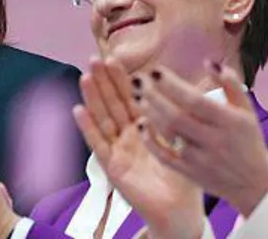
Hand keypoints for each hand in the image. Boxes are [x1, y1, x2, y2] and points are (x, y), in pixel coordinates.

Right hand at [73, 58, 203, 238]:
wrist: (180, 209)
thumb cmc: (184, 176)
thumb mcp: (183, 139)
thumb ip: (179, 113)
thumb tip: (188, 84)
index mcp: (144, 126)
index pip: (129, 96)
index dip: (119, 78)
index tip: (111, 58)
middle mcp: (128, 135)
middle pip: (112, 103)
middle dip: (102, 81)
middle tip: (93, 60)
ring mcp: (118, 149)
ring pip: (102, 119)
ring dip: (92, 98)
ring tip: (84, 78)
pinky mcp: (112, 166)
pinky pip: (98, 144)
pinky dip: (87, 127)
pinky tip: (78, 110)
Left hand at [133, 61, 267, 218]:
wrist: (256, 184)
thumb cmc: (248, 141)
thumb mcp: (247, 110)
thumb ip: (231, 83)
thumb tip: (209, 61)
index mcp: (229, 122)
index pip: (195, 101)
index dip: (173, 85)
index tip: (155, 70)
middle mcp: (215, 140)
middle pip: (177, 117)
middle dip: (154, 96)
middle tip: (138, 80)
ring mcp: (201, 159)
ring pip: (169, 135)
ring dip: (150, 114)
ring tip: (138, 96)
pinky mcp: (191, 174)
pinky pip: (166, 157)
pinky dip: (151, 142)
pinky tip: (141, 125)